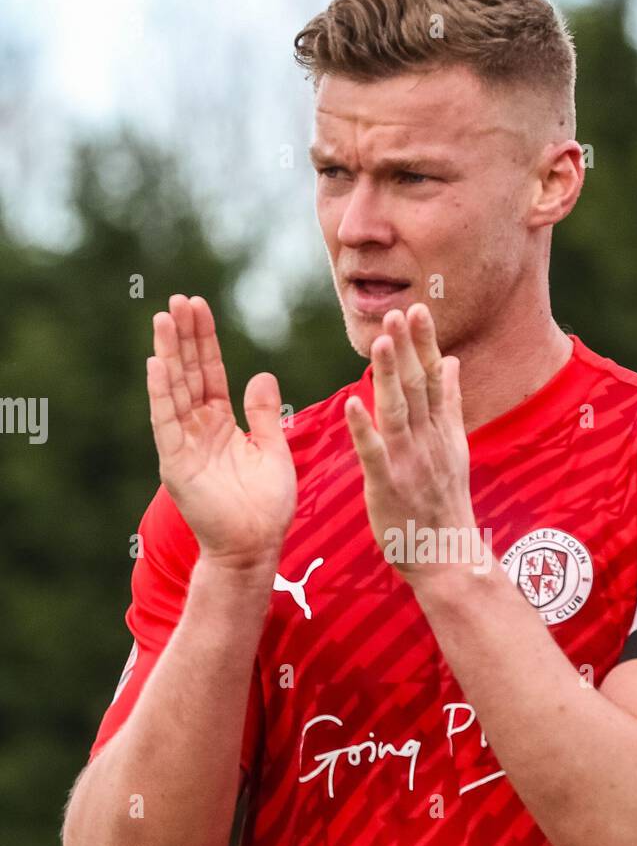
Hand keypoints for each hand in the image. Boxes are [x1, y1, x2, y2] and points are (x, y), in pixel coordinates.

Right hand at [147, 295, 296, 568]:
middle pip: (188, 372)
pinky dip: (161, 393)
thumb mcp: (272, 449)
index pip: (209, 372)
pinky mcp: (176, 462)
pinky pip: (166, 421)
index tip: (198, 306)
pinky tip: (157, 363)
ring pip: (174, 389)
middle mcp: (198, 429)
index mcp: (221, 424)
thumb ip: (263, 413)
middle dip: (183, 336)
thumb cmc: (266, 505)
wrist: (255, 545)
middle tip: (178, 299)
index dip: (204, 340)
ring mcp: (184, 444)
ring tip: (163, 317)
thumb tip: (261, 374)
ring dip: (168, 353)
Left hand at [345, 303, 485, 582]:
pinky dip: (364, 428)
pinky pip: (374, 453)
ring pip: (398, 411)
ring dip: (390, 376)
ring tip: (382, 341)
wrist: (446, 557)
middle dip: (409, 348)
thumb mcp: (455, 449)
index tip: (419, 309)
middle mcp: (428, 441)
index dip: (426, 344)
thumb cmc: (444, 504)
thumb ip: (451, 404)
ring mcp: (409, 463)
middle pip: (418, 387)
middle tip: (401, 311)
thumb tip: (450, 362)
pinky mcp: (388, 486)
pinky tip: (353, 402)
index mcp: (442, 431)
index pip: (434, 379)